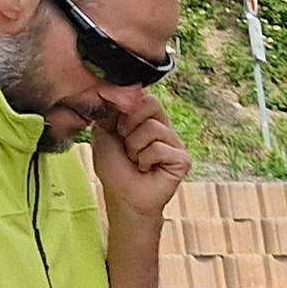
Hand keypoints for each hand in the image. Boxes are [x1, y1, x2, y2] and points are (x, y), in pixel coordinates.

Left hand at [90, 91, 191, 221]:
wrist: (122, 196)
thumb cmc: (115, 167)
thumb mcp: (104, 131)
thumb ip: (111, 110)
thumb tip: (117, 91)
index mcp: (147, 117)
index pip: (142, 95)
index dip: (124, 108)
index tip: (116, 128)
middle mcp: (164, 127)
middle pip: (150, 104)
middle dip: (128, 125)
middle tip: (126, 145)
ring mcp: (175, 143)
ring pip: (152, 128)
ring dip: (134, 147)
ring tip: (136, 160)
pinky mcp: (182, 159)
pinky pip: (159, 148)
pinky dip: (145, 160)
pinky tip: (147, 169)